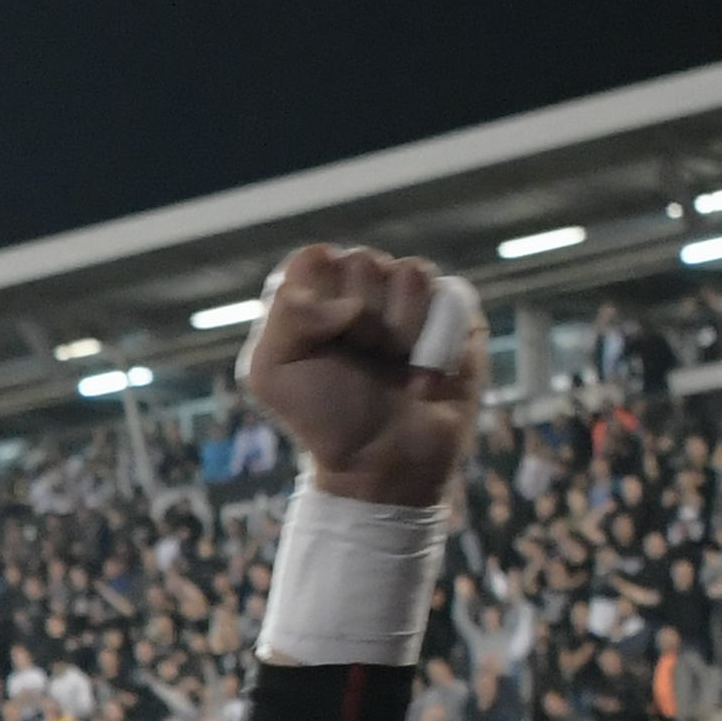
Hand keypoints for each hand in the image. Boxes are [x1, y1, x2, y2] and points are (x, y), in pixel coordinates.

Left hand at [243, 245, 480, 516]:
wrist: (384, 462)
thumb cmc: (325, 419)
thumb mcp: (270, 374)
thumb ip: (285, 315)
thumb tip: (352, 304)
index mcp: (313, 291)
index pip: (316, 258)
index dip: (319, 303)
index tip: (321, 346)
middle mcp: (360, 285)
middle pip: (365, 262)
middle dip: (362, 324)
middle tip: (362, 361)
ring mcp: (407, 295)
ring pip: (411, 273)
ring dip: (401, 332)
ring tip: (394, 365)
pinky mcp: (451, 310)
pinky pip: (450, 294)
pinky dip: (437, 339)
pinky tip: (425, 368)